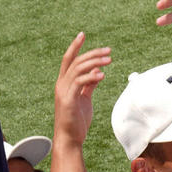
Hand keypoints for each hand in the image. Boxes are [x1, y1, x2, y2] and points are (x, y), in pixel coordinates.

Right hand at [53, 33, 110, 147]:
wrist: (70, 137)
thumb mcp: (85, 98)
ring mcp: (63, 91)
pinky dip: (91, 76)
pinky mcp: (68, 100)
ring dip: (94, 62)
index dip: (75, 46)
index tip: (82, 34)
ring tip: (109, 60)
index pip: (69, 60)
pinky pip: (79, 83)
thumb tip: (97, 71)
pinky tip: (102, 75)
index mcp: (65, 82)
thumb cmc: (77, 119)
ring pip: (77, 69)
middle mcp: (62, 84)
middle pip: (75, 61)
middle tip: (109, 50)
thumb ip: (89, 84)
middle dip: (92, 53)